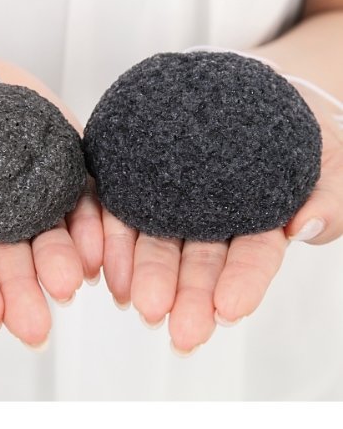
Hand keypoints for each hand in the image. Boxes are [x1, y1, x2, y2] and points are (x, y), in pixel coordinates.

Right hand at [0, 51, 102, 346]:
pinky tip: (98, 245)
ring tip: (73, 282)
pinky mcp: (55, 156)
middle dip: (24, 288)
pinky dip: (90, 217)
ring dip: (63, 258)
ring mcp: (26, 184)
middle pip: (10, 254)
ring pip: (49, 228)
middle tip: (37, 324)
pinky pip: (77, 187)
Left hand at [102, 86, 341, 354]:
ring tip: (139, 304)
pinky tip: (109, 270)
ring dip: (148, 276)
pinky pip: (123, 212)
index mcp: (256, 224)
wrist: (244, 100)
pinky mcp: (140, 184)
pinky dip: (115, 240)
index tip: (230, 309)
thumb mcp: (325, 162)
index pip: (253, 257)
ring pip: (157, 243)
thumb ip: (325, 198)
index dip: (243, 282)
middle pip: (199, 261)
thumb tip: (305, 224)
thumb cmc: (289, 134)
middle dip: (190, 295)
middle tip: (180, 329)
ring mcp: (173, 205)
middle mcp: (211, 222)